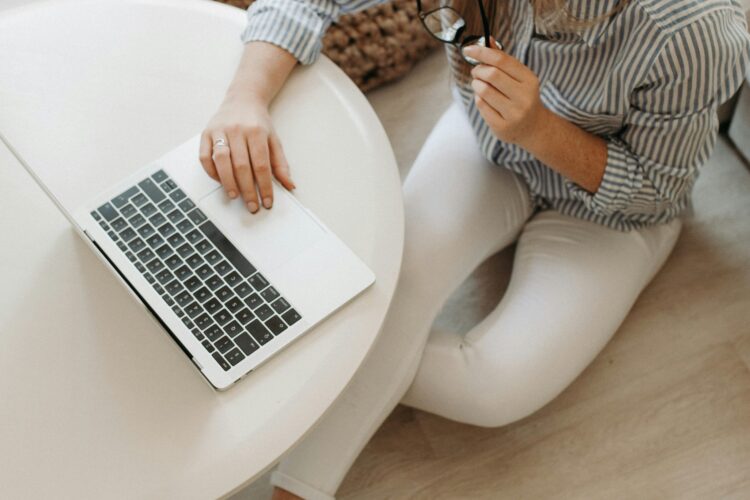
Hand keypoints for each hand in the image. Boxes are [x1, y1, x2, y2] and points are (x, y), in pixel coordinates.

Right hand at [200, 94, 294, 212]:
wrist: (243, 99)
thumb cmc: (258, 123)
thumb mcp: (274, 140)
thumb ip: (281, 164)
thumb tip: (290, 185)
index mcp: (257, 132)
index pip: (261, 165)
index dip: (264, 186)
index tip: (267, 201)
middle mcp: (237, 130)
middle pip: (242, 165)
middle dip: (247, 190)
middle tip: (252, 205)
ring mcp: (220, 131)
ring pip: (221, 161)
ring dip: (228, 182)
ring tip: (235, 196)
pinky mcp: (206, 133)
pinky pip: (205, 156)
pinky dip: (211, 172)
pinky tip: (220, 181)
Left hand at [463, 40, 546, 148]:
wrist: (533, 127)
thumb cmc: (521, 96)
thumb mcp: (518, 77)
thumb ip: (503, 59)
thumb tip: (488, 39)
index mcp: (529, 80)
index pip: (501, 60)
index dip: (482, 52)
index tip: (468, 49)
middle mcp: (524, 97)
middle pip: (491, 74)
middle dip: (478, 70)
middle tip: (476, 71)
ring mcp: (513, 113)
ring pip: (484, 90)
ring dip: (476, 84)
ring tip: (479, 84)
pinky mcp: (502, 126)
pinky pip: (481, 105)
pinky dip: (478, 98)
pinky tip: (484, 99)